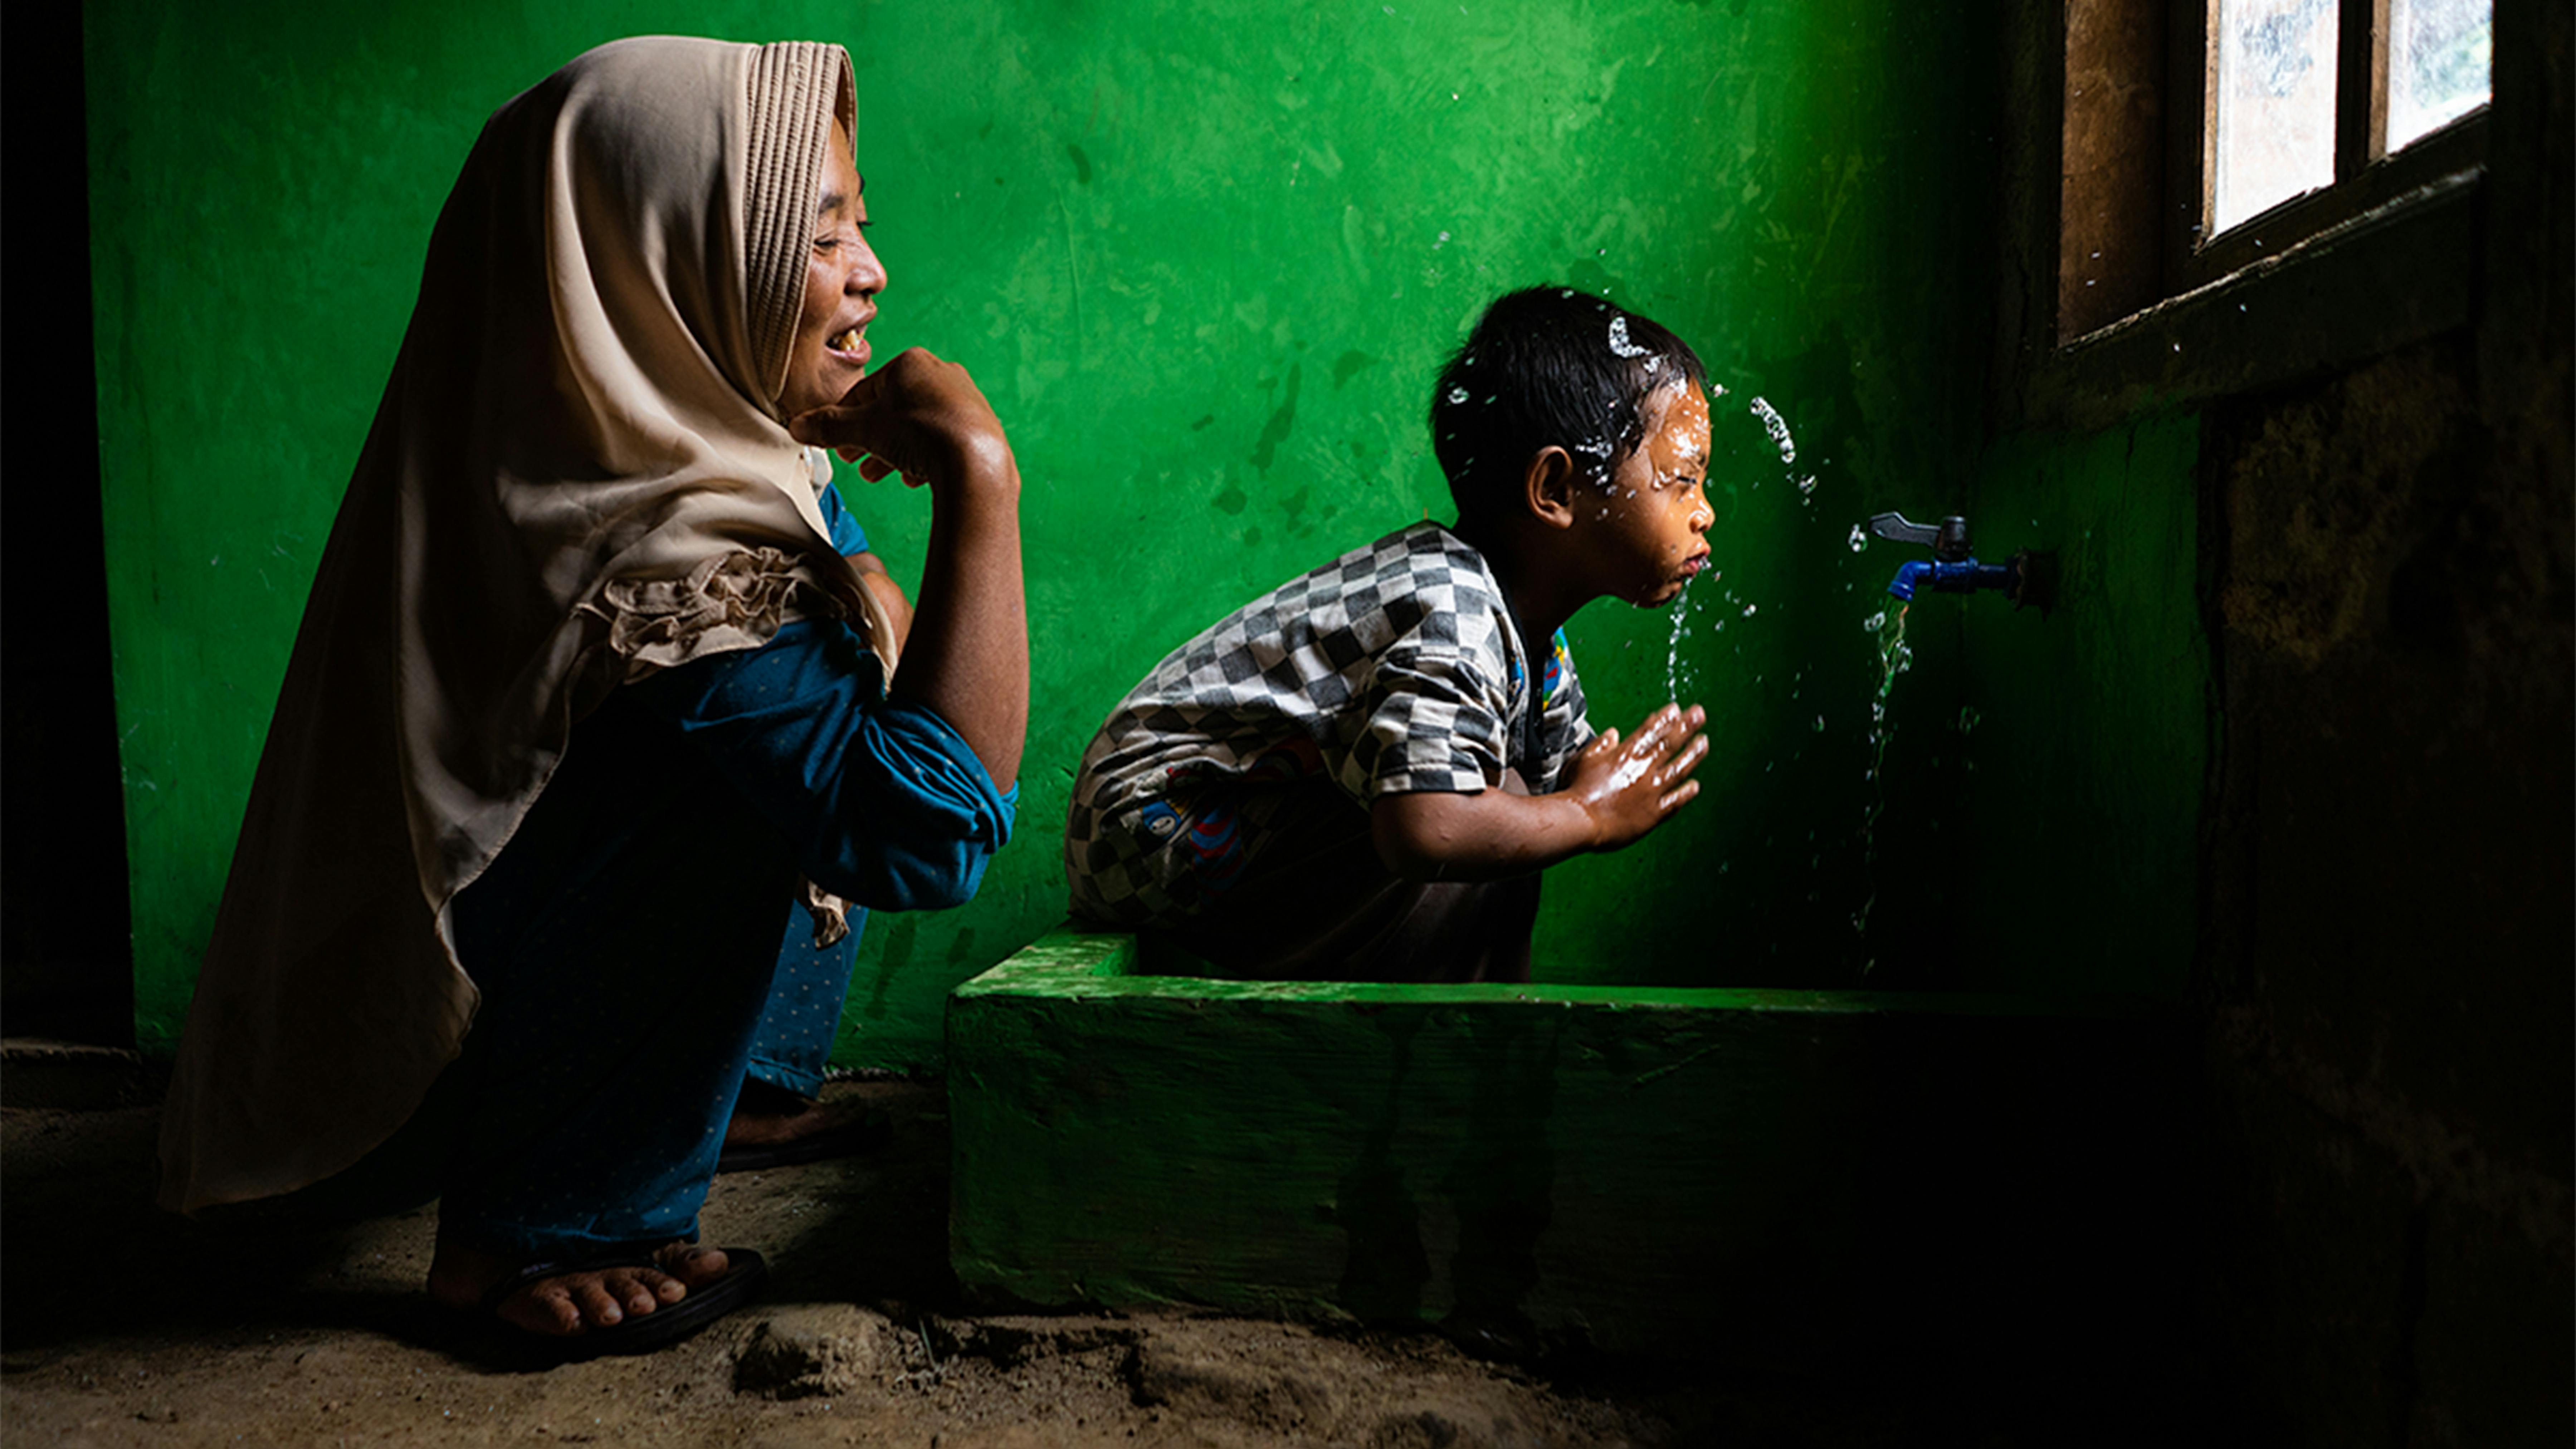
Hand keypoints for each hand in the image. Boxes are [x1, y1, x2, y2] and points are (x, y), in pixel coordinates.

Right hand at [788, 347, 1014, 496]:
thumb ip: (828, 428)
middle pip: (892, 410)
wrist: (975, 464)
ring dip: (892, 451)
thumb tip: (797, 426)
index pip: (865, 391)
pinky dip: (924, 457)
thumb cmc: (919, 434)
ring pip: (917, 427)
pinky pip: (943, 441)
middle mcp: (942, 375)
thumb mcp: (863, 430)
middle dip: (868, 438)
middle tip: (853, 460)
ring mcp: (965, 401)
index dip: (844, 419)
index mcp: (912, 363)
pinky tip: (913, 478)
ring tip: (877, 474)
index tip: (833, 441)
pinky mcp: (981, 428)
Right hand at [1561, 703, 1706, 850]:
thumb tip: (1612, 734)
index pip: (1649, 731)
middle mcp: (1642, 770)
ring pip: (1678, 769)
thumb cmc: (1576, 792)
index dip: (1664, 718)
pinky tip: (1695, 786)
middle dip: (1686, 726)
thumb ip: (1599, 746)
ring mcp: (1650, 792)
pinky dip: (1686, 793)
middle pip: (1669, 744)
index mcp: (1624, 755)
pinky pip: (1675, 801)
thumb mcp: (1582, 760)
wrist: (1579, 821)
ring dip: (1693, 754)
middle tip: (1699, 714)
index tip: (1675, 708)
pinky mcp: (1653, 814)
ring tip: (1704, 743)